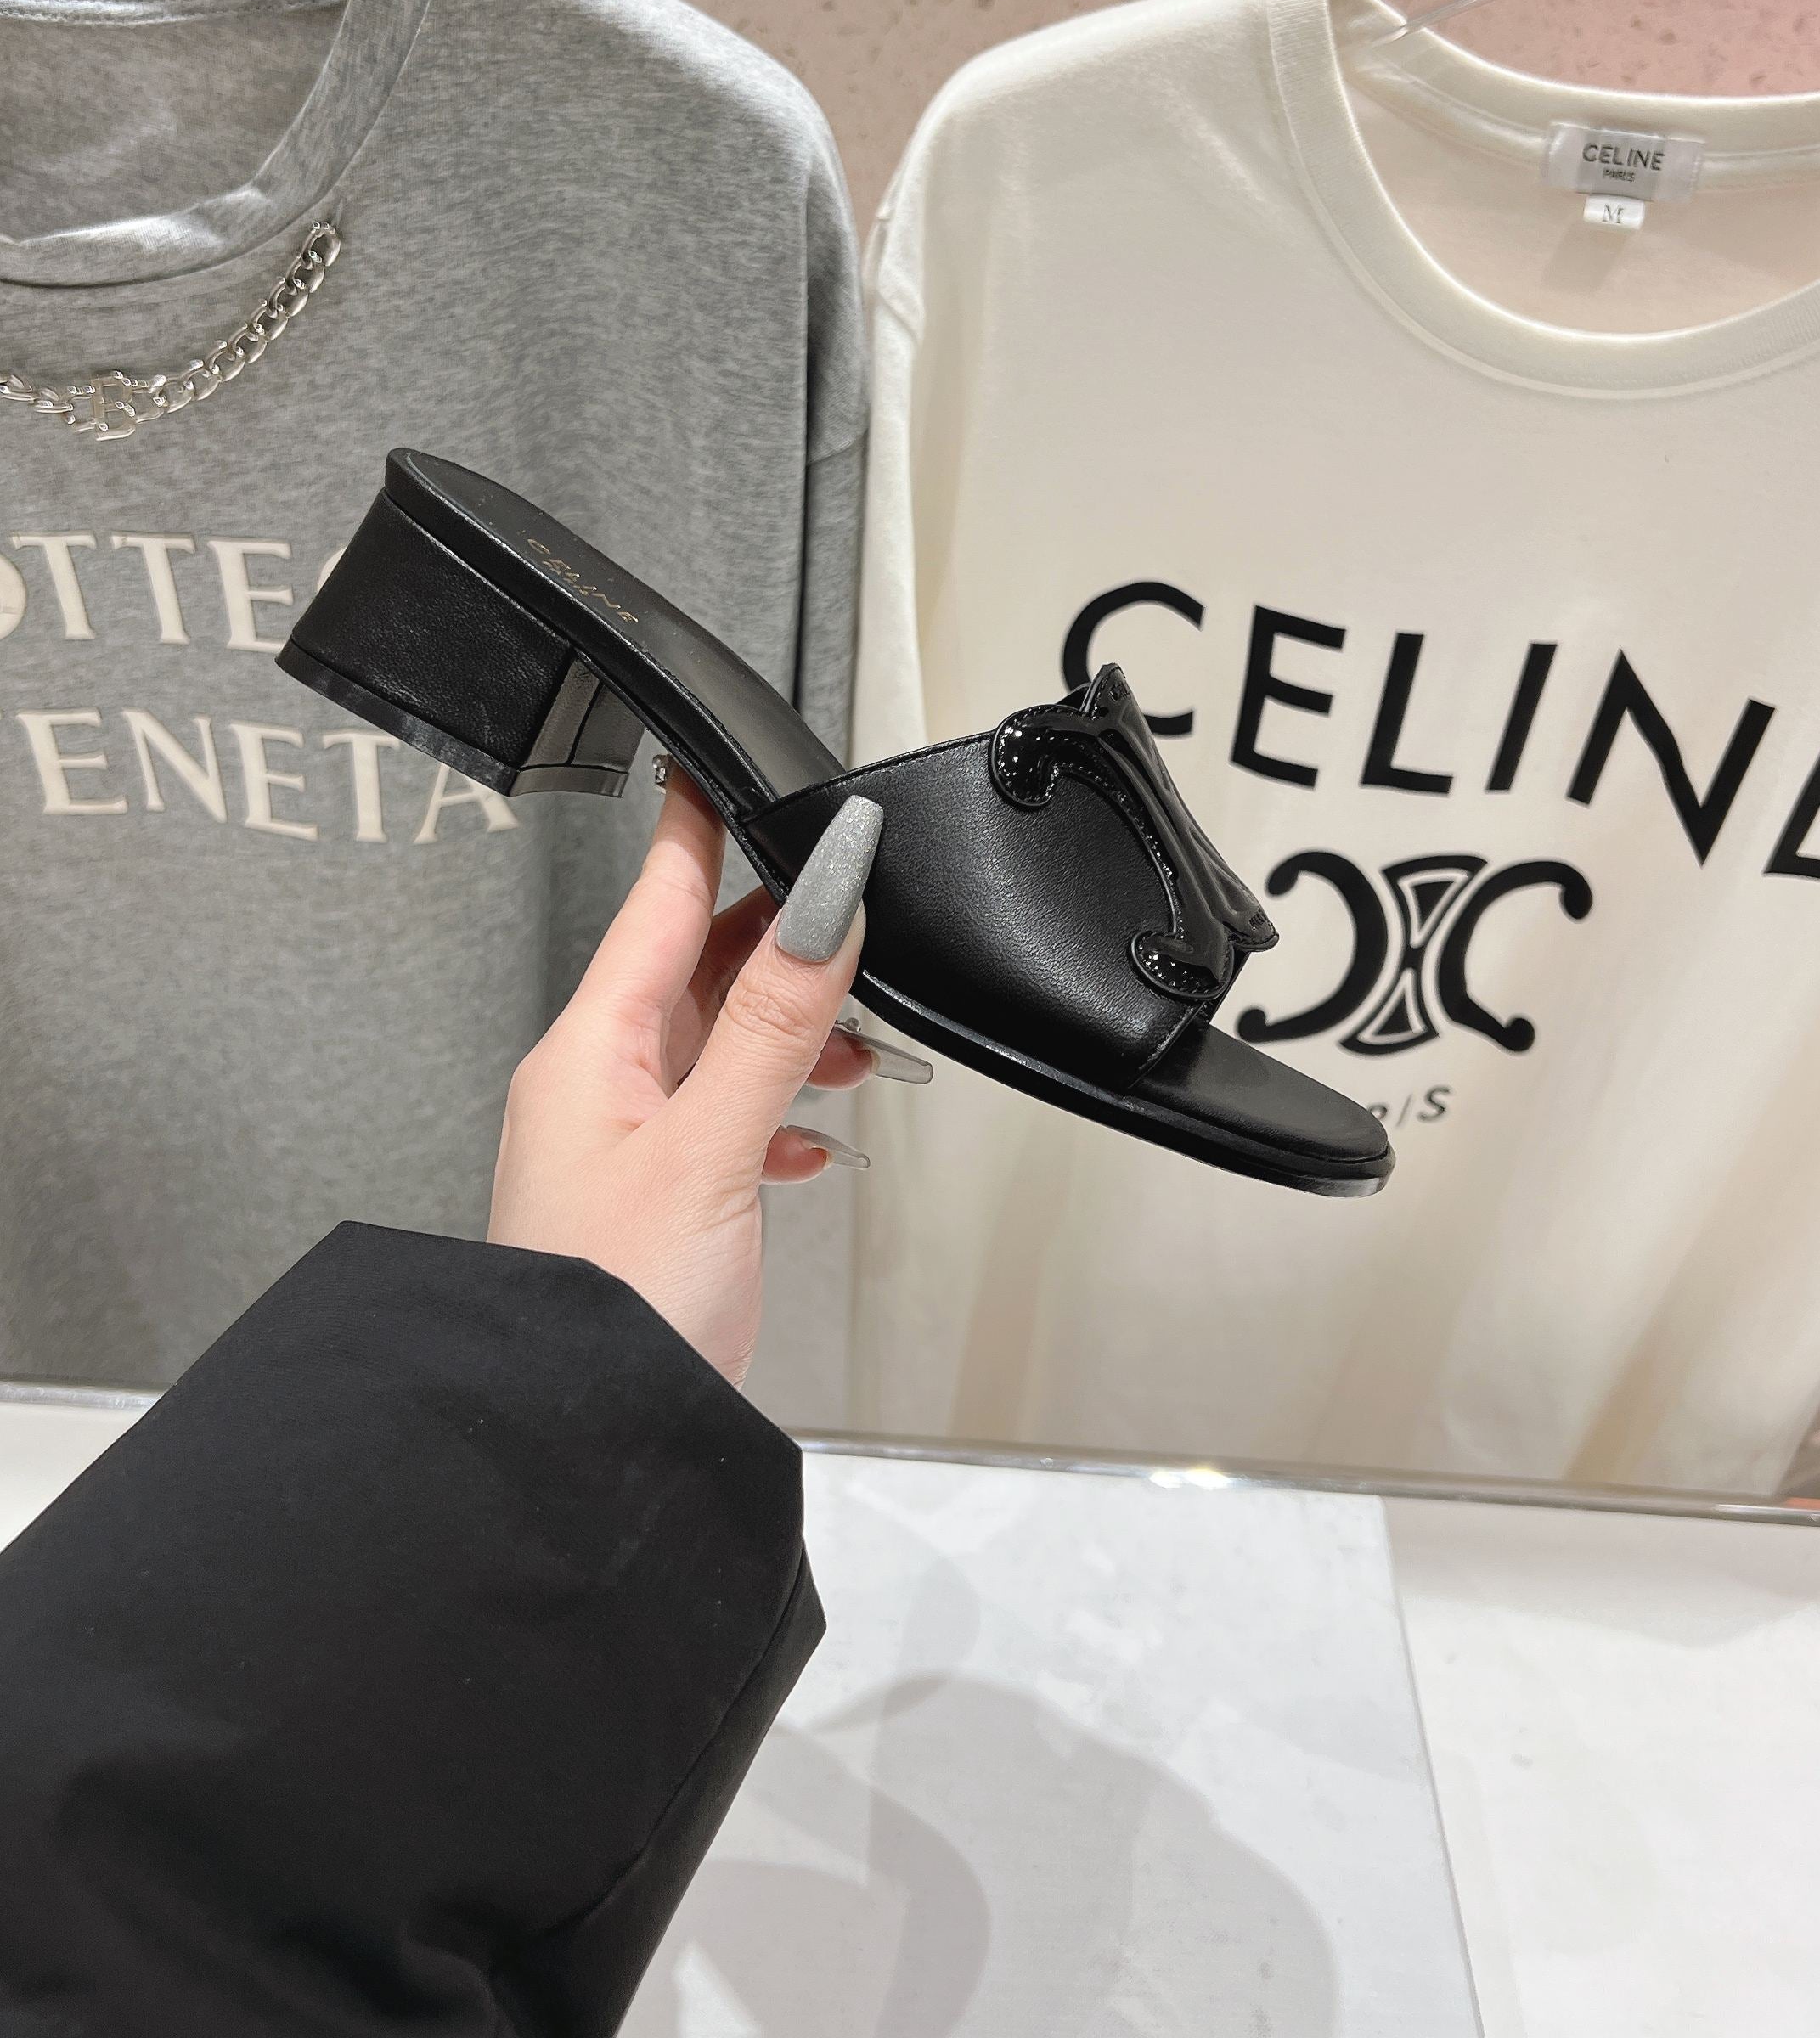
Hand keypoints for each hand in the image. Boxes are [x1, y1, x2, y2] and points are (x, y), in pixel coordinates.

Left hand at [488, 768, 903, 1385]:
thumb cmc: (606, 1313)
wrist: (568, 1451)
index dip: (699, 830)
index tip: (718, 759)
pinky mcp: (653, 1205)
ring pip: (713, 1048)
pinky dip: (774, 1114)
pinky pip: (718, 1121)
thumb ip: (776, 1020)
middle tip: (848, 908)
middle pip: (693, 972)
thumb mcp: (708, 1146)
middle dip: (777, 942)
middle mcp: (595, 1087)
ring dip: (787, 1034)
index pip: (656, 906)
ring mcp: (620, 1148)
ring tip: (859, 1042)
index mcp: (589, 1051)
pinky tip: (810, 1138)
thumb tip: (826, 893)